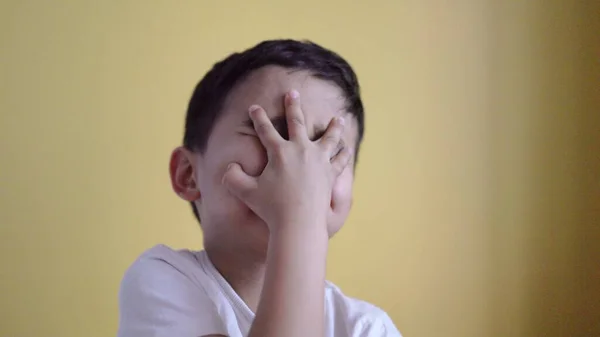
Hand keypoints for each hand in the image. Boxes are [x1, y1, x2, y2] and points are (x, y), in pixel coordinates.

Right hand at [222, 90, 351, 232]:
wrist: (298, 222)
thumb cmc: (270, 209)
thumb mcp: (244, 192)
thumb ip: (232, 177)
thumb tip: (230, 167)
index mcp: (279, 151)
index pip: (265, 129)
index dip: (258, 117)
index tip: (254, 107)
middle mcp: (300, 150)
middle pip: (297, 122)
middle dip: (293, 105)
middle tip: (292, 93)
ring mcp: (318, 160)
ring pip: (328, 137)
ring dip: (333, 126)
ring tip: (338, 118)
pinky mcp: (330, 174)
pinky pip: (340, 160)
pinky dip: (344, 153)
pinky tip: (347, 148)